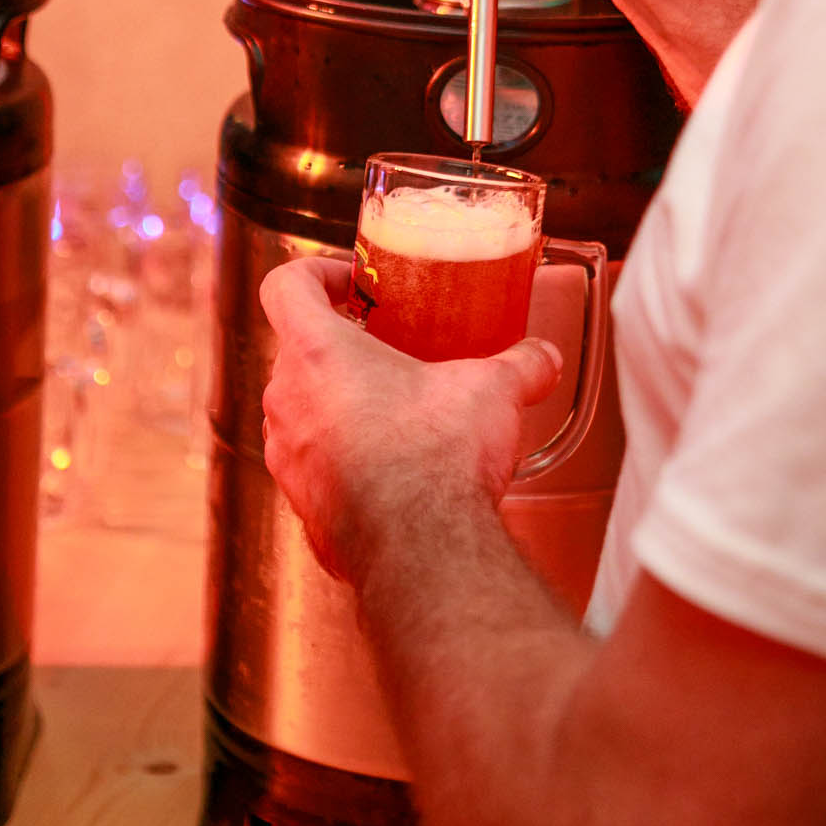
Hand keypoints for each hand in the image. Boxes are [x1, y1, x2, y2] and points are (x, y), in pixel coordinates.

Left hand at [260, 256, 562, 586]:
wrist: (423, 551)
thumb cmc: (435, 461)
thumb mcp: (492, 390)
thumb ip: (520, 365)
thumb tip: (540, 359)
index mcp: (318, 353)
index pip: (285, 287)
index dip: (313, 274)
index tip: (348, 285)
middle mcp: (289, 403)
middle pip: (294, 353)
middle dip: (341, 351)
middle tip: (387, 354)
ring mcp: (289, 460)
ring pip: (301, 414)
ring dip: (340, 409)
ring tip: (395, 415)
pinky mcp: (303, 507)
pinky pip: (315, 471)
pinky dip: (346, 463)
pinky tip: (394, 471)